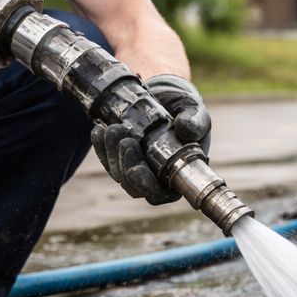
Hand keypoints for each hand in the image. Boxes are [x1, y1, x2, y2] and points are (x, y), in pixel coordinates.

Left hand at [90, 75, 210, 205]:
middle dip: (124, 164)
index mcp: (175, 177)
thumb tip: (185, 128)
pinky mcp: (120, 157)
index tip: (137, 169)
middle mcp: (153, 178)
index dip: (145, 186)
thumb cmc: (188, 115)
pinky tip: (99, 131)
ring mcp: (134, 167)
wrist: (170, 102)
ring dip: (111, 152)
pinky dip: (100, 145)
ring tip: (113, 129)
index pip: (157, 194)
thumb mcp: (197, 116)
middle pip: (132, 184)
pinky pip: (106, 158)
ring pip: (117, 171)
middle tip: (126, 140)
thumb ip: (195, 123)